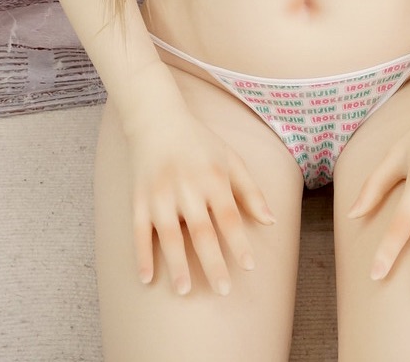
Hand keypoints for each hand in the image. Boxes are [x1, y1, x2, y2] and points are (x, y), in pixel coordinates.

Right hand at [126, 104, 275, 295]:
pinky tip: (146, 278)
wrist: (157, 119)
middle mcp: (187, 187)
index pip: (229, 215)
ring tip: (184, 291)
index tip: (249, 266)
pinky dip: (141, 255)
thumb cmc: (200, 142)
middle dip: (212, 262)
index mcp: (213, 177)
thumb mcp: (231, 158)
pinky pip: (139, 232)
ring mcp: (160, 194)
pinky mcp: (138, 199)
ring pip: (168, 235)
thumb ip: (251, 190)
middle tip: (223, 290)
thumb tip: (271, 222)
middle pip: (201, 231)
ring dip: (176, 264)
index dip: (239, 242)